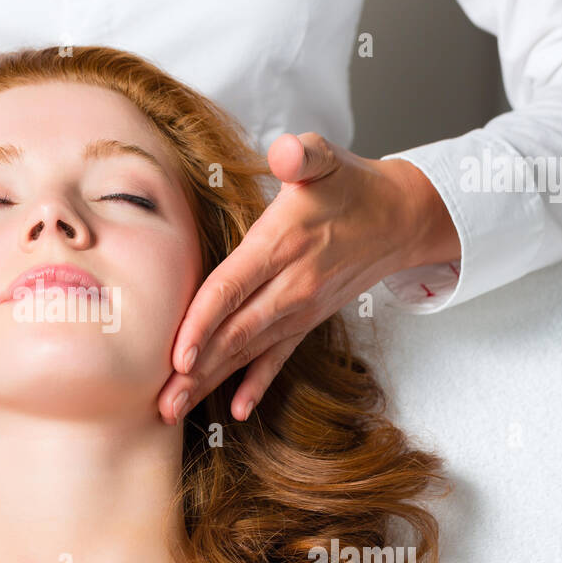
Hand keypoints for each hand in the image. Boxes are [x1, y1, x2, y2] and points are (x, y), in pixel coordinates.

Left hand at [158, 131, 459, 424]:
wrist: (402, 218)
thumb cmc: (351, 186)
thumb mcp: (326, 159)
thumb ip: (302, 155)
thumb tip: (285, 151)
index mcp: (282, 245)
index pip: (232, 289)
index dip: (203, 323)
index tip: (178, 355)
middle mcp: (290, 286)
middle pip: (233, 334)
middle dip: (195, 371)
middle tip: (159, 404)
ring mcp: (300, 309)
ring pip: (247, 352)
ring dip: (211, 383)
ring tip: (175, 410)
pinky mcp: (307, 320)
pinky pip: (277, 357)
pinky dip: (256, 384)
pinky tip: (237, 410)